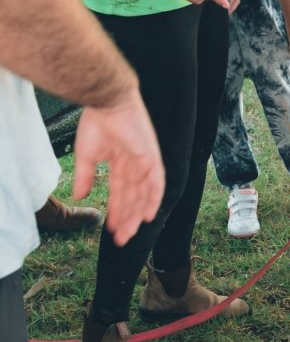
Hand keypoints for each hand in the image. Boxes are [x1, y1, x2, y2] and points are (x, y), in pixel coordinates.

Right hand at [73, 88, 164, 246]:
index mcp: (120, 163)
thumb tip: (80, 196)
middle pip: (133, 197)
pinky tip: (148, 215)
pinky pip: (157, 182)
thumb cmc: (96, 123)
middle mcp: (134, 165)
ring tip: (130, 232)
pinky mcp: (152, 156)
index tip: (111, 230)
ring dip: (137, 213)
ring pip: (143, 194)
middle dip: (127, 218)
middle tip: (121, 239)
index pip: (120, 193)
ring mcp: (145, 161)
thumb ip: (86, 177)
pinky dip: (153, 198)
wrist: (106, 103)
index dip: (116, 211)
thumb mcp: (87, 156)